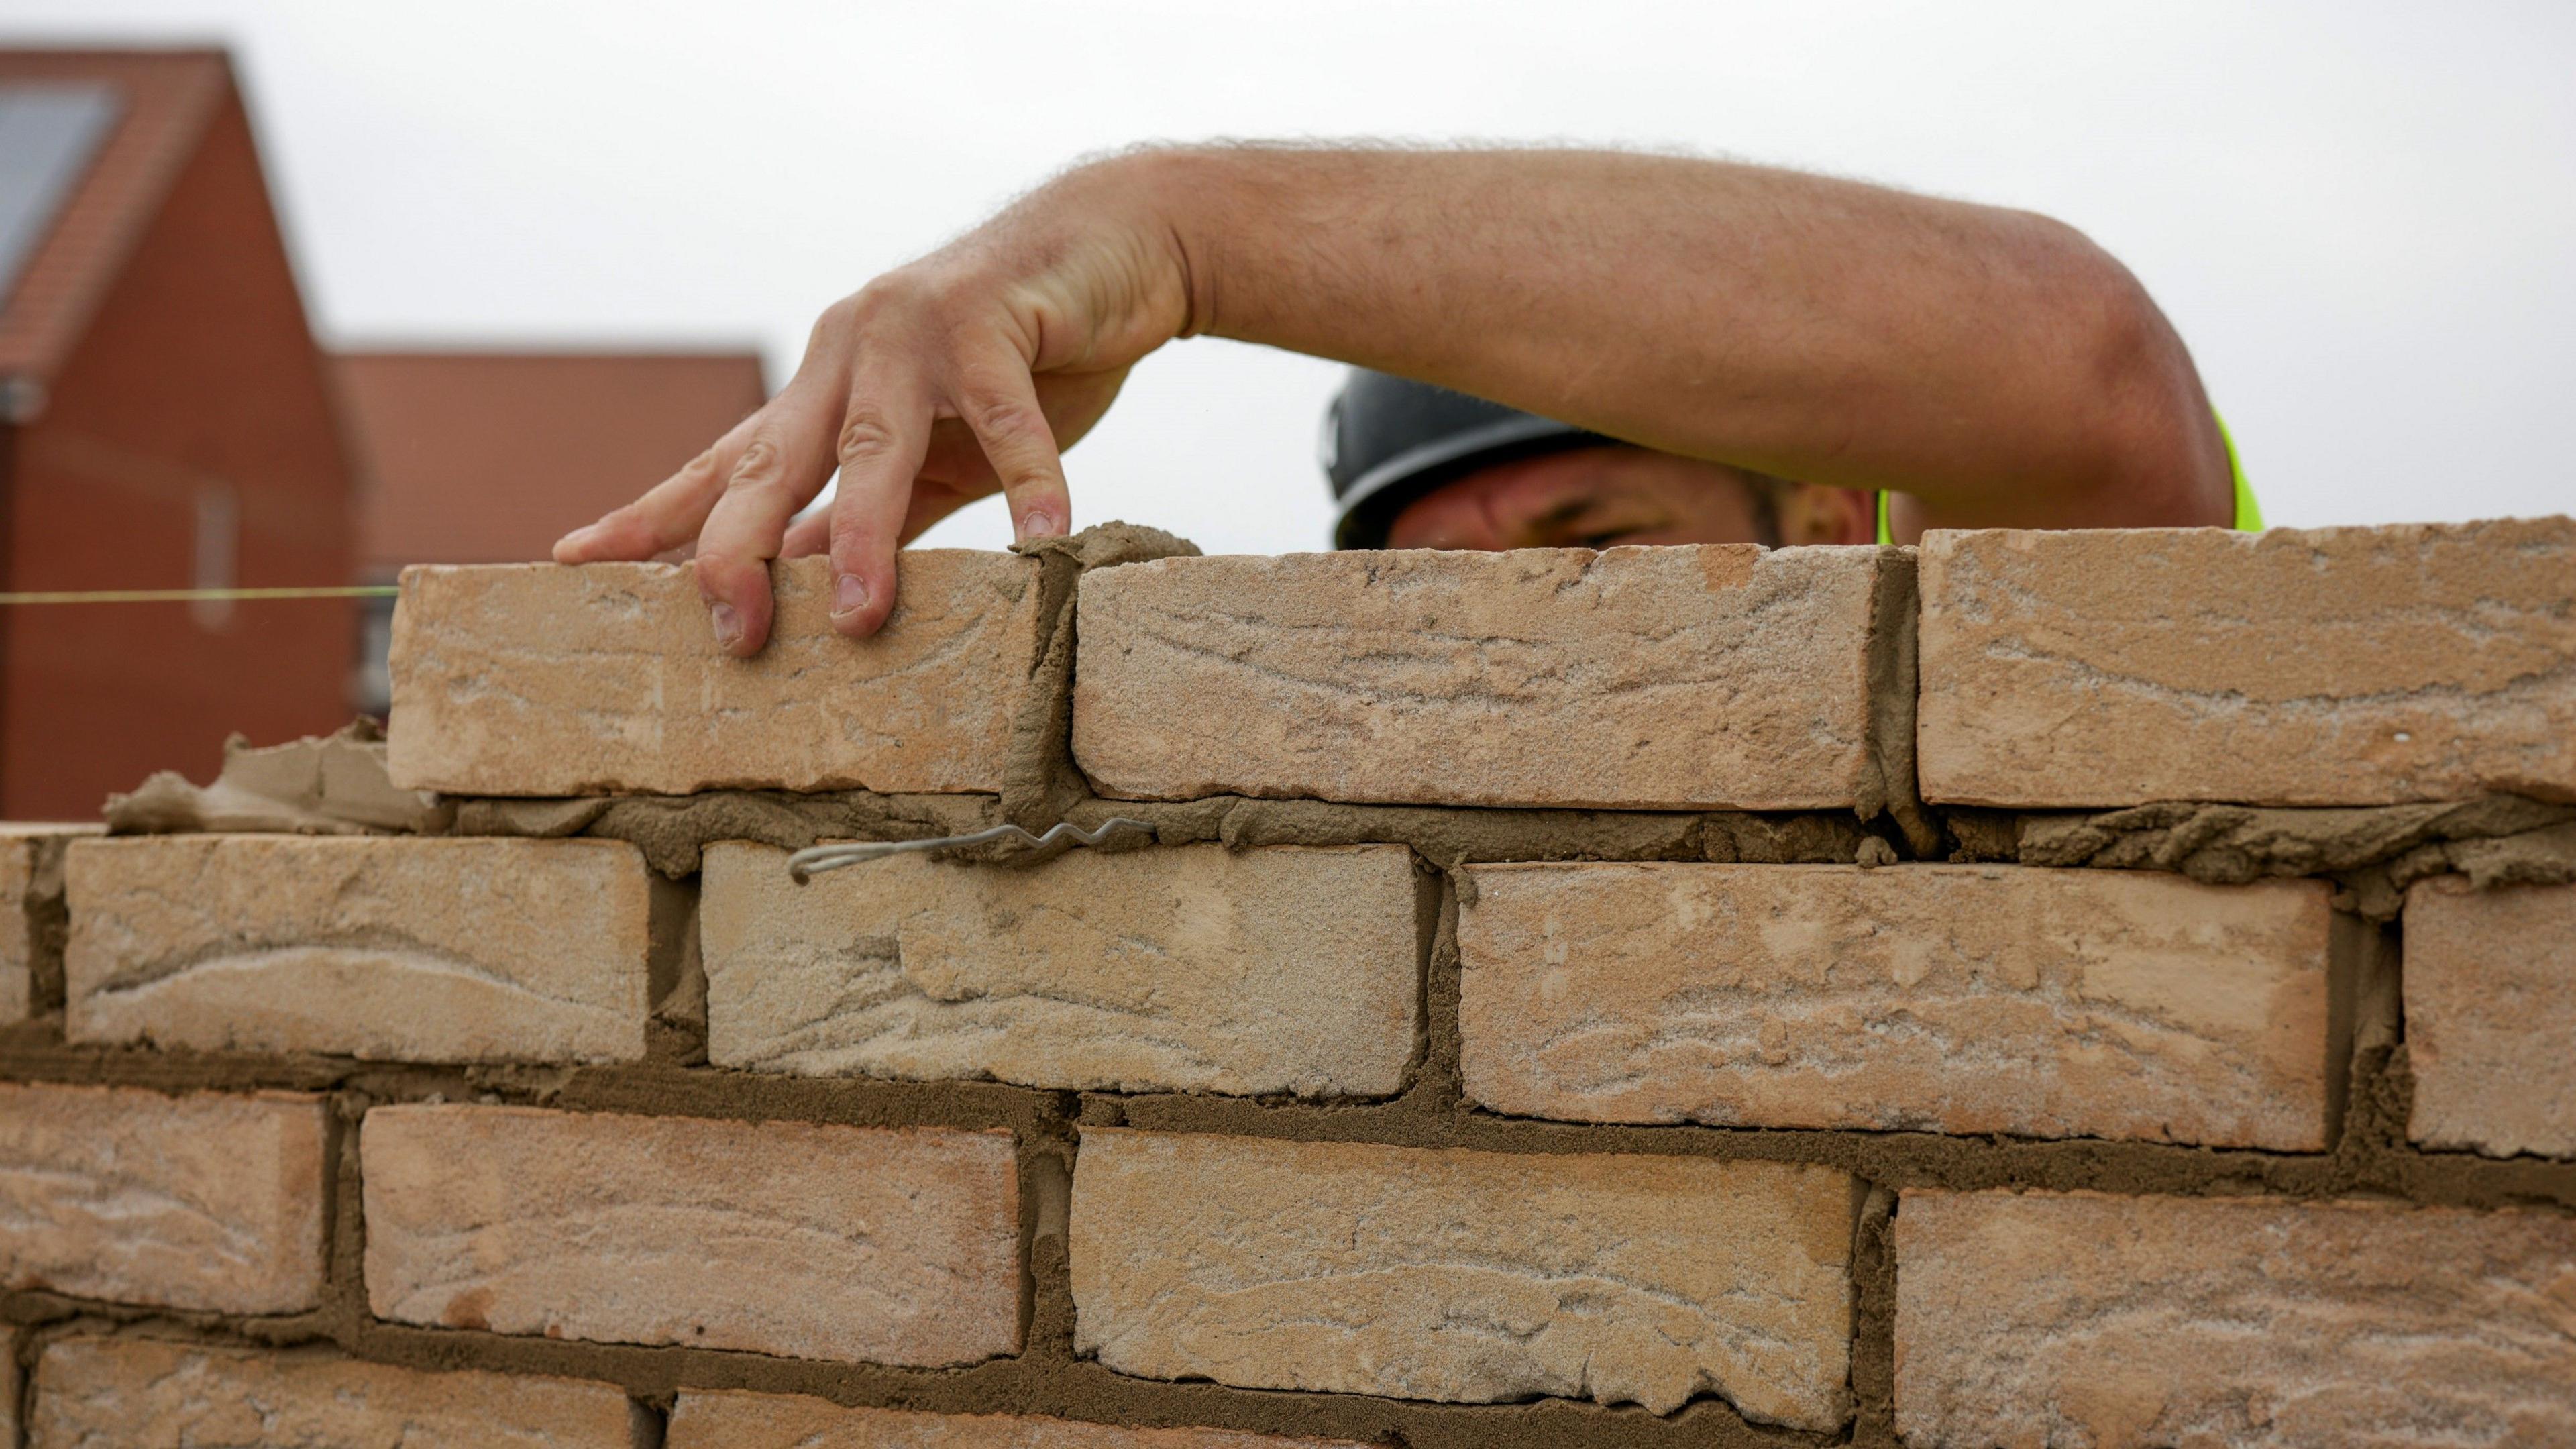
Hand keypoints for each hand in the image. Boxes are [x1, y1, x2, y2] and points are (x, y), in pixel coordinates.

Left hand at [553, 157, 1195, 653]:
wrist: (1112, 244)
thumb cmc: (1023, 355)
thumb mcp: (937, 450)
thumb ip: (877, 514)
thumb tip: (809, 591)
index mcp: (824, 386)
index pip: (725, 462)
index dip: (652, 513)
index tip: (574, 560)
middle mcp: (849, 350)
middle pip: (774, 461)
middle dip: (738, 547)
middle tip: (728, 630)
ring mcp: (917, 330)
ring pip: (873, 447)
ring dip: (864, 537)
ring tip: (860, 618)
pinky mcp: (998, 318)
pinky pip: (1010, 417)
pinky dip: (1029, 480)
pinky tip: (1042, 540)